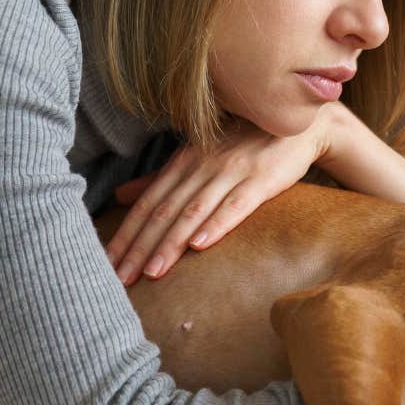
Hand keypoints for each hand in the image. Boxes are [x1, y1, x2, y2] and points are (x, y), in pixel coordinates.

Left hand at [105, 112, 337, 284]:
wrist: (296, 125)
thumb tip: (119, 197)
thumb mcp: (196, 157)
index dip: (125, 235)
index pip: (146, 204)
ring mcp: (231, 172)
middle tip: (120, 280)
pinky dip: (216, 224)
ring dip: (170, 243)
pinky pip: (235, 205)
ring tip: (152, 273)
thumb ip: (159, 180)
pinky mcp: (261, 180)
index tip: (107, 264)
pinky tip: (200, 245)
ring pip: (193, 212)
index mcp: (182, 163)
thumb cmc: (243, 143)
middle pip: (163, 212)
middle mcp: (201, 166)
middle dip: (140, 248)